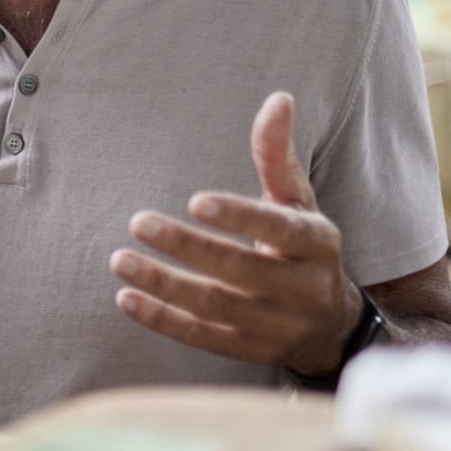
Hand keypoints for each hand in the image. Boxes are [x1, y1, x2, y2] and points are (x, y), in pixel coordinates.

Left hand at [109, 91, 360, 375]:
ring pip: (215, 307)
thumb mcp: (298, 202)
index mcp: (317, 244)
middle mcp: (301, 289)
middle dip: (188, 247)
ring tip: (120, 260)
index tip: (195, 201)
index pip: (280, 230)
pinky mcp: (248, 351)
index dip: (239, 216)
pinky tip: (126, 299)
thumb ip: (278, 157)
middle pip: (240, 270)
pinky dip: (163, 320)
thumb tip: (278, 99)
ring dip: (164, 285)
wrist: (331, 326)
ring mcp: (275, 326)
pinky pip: (202, 338)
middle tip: (139, 222)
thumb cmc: (302, 248)